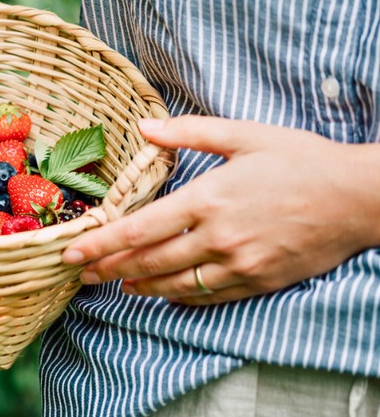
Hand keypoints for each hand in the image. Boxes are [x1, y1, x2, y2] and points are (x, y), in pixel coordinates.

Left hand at [63, 115, 379, 304]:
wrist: (359, 197)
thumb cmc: (300, 160)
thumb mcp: (243, 135)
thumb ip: (188, 132)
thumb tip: (142, 125)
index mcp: (208, 198)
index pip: (140, 228)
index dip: (101, 242)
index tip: (72, 251)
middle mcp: (218, 236)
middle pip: (149, 261)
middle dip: (108, 268)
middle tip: (78, 273)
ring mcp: (238, 263)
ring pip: (175, 283)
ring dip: (138, 286)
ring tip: (113, 284)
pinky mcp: (258, 280)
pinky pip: (208, 295)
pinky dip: (178, 297)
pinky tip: (161, 293)